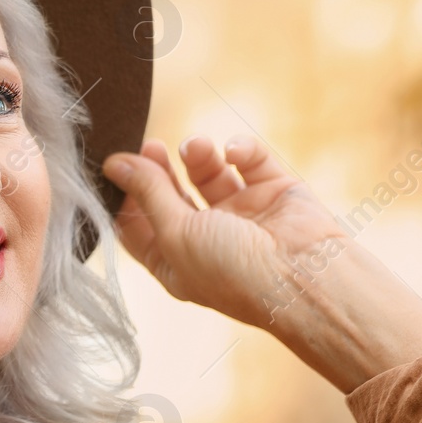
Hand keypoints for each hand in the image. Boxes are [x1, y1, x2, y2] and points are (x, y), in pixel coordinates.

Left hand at [102, 134, 421, 391]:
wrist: (307, 277)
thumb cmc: (234, 271)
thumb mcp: (176, 233)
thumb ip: (146, 193)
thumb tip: (114, 163)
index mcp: (177, 263)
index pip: (137, 227)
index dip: (124, 196)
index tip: (116, 165)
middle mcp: (207, 241)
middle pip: (170, 196)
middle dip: (157, 169)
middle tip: (151, 145)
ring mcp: (242, 216)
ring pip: (209, 175)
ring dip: (198, 156)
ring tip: (195, 147)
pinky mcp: (274, 193)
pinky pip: (251, 162)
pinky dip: (241, 150)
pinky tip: (235, 151)